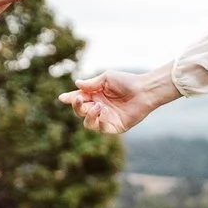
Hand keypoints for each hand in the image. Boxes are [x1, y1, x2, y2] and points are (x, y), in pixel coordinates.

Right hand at [60, 68, 176, 135]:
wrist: (145, 90)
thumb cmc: (127, 81)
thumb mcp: (107, 78)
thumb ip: (92, 83)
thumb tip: (76, 84)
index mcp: (95, 96)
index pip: (79, 99)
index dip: (70, 99)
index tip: (62, 97)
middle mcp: (99, 108)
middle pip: (81, 112)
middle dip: (77, 106)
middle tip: (79, 98)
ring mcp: (106, 118)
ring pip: (88, 123)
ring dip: (88, 115)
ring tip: (97, 106)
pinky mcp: (115, 127)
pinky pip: (102, 128)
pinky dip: (99, 121)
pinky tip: (102, 112)